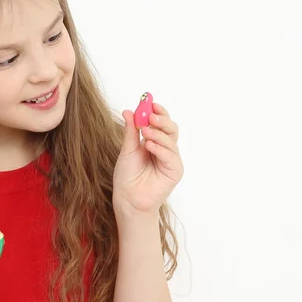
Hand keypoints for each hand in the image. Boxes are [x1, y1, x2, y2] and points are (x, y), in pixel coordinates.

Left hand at [113, 102, 183, 216]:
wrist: (128, 198)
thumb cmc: (127, 176)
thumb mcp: (127, 149)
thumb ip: (130, 131)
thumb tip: (128, 111)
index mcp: (154, 142)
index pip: (161, 123)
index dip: (158, 112)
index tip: (150, 103)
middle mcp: (165, 149)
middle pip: (171, 128)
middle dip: (162, 119)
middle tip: (150, 115)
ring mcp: (171, 159)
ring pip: (171, 139)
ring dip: (158, 133)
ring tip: (145, 131)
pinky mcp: (174, 170)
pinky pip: (170, 155)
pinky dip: (160, 148)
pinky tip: (149, 145)